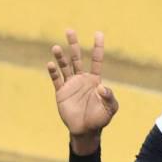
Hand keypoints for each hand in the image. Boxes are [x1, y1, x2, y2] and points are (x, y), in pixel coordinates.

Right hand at [47, 29, 118, 152]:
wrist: (86, 131)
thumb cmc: (100, 119)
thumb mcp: (110, 108)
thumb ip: (109, 97)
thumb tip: (101, 87)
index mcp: (94, 80)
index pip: (96, 60)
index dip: (98, 47)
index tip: (98, 33)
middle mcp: (81, 79)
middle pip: (76, 58)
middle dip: (73, 44)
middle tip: (70, 30)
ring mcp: (70, 85)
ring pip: (64, 66)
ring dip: (60, 57)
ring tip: (56, 47)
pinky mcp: (61, 93)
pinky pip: (56, 79)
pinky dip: (53, 72)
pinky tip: (51, 64)